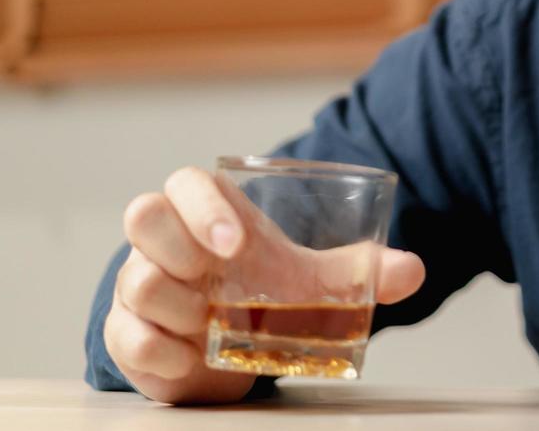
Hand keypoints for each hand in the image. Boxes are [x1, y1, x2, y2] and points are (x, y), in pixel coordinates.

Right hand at [105, 165, 425, 404]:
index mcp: (207, 213)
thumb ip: (359, 273)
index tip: (236, 244)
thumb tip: (412, 271)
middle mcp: (164, 242)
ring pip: (138, 280)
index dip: (203, 207)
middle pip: (143, 216)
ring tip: (213, 323)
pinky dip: (160, 350)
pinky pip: (126, 335)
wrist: (222, 347)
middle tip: (217, 281)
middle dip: (180, 249)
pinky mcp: (125, 331)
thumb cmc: (259, 294)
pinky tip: (190, 356)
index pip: (187, 183)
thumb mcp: (309, 282)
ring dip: (182, 308)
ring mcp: (138, 283)